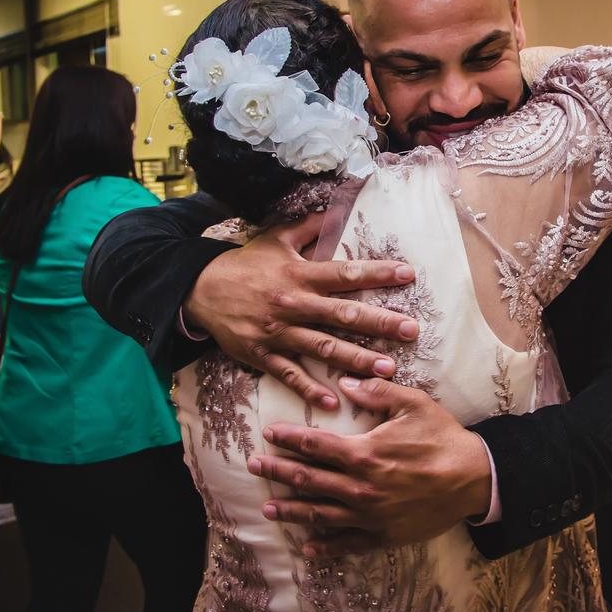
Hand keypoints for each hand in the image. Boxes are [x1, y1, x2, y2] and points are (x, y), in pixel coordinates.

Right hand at [183, 212, 419, 408]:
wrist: (200, 289)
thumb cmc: (245, 264)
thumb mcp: (275, 238)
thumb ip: (309, 226)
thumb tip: (337, 209)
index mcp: (299, 274)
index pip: (346, 273)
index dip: (378, 274)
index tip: (408, 275)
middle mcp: (292, 303)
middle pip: (342, 315)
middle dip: (380, 323)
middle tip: (411, 331)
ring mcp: (277, 331)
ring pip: (323, 348)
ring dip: (356, 359)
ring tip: (387, 369)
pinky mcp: (262, 354)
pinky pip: (290, 374)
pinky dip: (310, 389)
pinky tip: (334, 402)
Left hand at [247, 376, 492, 556]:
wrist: (474, 479)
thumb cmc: (443, 438)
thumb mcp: (414, 404)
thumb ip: (377, 392)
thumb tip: (346, 383)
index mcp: (364, 453)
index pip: (314, 445)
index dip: (288, 438)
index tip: (268, 434)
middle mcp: (360, 487)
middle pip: (306, 480)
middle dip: (276, 472)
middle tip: (253, 467)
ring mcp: (369, 515)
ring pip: (319, 515)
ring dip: (290, 511)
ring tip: (268, 508)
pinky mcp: (382, 535)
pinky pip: (346, 544)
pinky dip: (323, 548)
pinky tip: (306, 548)